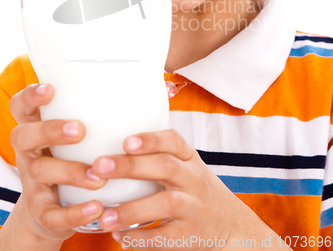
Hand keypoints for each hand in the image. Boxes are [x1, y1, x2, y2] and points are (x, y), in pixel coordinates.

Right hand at [5, 83, 104, 249]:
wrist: (51, 212)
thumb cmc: (73, 160)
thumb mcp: (77, 138)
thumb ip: (101, 116)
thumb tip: (156, 89)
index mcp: (36, 128)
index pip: (22, 106)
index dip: (31, 96)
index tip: (50, 89)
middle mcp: (29, 152)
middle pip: (24, 135)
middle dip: (50, 130)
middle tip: (79, 130)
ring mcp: (32, 182)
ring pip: (40, 172)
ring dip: (71, 172)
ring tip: (98, 177)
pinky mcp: (41, 212)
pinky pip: (52, 213)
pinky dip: (75, 212)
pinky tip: (97, 207)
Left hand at [91, 130, 284, 249]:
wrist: (231, 225)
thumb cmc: (195, 189)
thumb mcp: (186, 166)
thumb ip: (157, 156)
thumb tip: (108, 146)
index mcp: (189, 158)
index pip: (174, 141)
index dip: (151, 140)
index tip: (126, 141)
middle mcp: (193, 179)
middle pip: (165, 167)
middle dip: (131, 166)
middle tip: (99, 167)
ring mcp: (194, 207)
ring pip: (166, 204)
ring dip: (132, 210)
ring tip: (105, 217)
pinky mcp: (191, 234)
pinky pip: (166, 237)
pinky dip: (142, 239)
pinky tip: (121, 237)